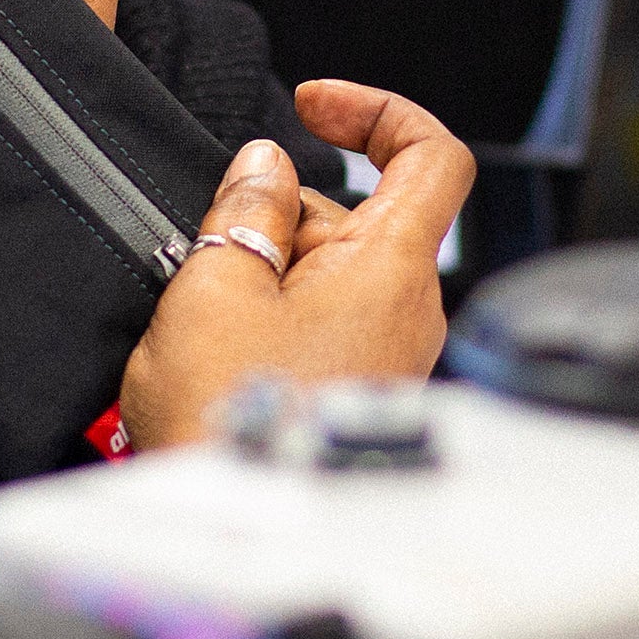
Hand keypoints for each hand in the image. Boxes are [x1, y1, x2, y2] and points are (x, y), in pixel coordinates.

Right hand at [118, 80, 475, 452]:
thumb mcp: (215, 288)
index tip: (314, 106)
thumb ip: (245, 212)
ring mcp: (388, 356)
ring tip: (207, 319)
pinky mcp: (358, 392)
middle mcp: (408, 311)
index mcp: (389, 268)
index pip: (431, 155)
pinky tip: (223, 349)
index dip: (377, 111)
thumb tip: (265, 165)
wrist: (239, 532)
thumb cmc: (228, 424)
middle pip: (357, 217)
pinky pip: (323, 323)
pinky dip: (272, 316)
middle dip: (281, 216)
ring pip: (332, 272)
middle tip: (212, 251)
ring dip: (268, 273)